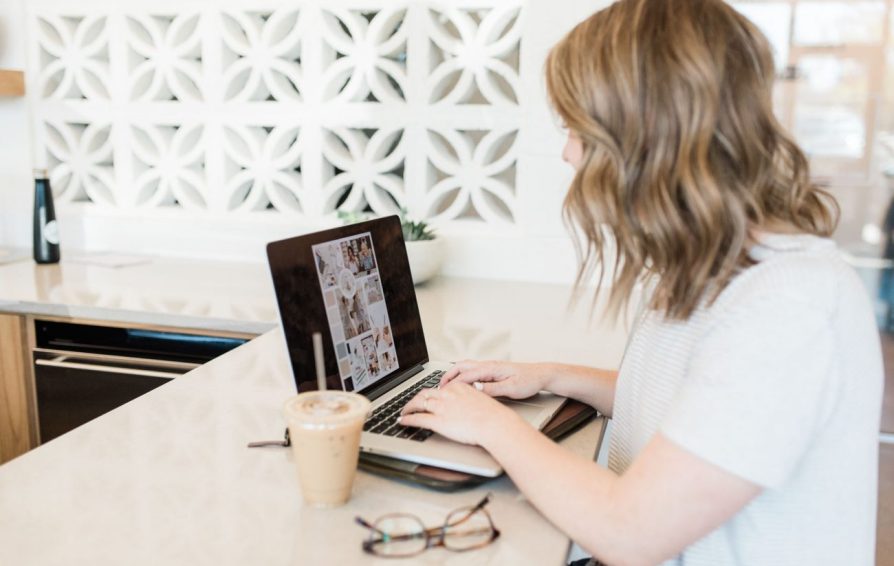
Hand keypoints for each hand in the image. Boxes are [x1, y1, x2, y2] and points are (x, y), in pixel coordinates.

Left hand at [398, 382, 520, 445]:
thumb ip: (470, 400)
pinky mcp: (438, 420)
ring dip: (408, 407)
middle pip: (425, 393)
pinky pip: (418, 418)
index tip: (427, 397)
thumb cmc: (493, 416)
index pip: (438, 388)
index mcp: (458, 387)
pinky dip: (407, 419)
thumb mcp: (481, 400)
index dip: (430, 393)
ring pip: (418, 403)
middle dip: (415, 398)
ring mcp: (442, 407)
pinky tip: (402, 421)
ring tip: (404, 412)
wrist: (495, 424)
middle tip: (410, 404)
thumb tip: (467, 405)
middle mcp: (448, 394)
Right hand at [439, 360, 547, 399]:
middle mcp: (488, 365)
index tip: (442, 392)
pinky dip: (462, 375)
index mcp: (491, 368)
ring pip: (466, 367)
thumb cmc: (529, 381)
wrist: (541, 375)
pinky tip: (461, 383)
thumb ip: (493, 389)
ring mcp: (490, 367)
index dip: (453, 384)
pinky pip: (473, 370)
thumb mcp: (511, 388)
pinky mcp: (493, 371)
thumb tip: (476, 390)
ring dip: (454, 374)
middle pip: (462, 366)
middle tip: (439, 387)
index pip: (466, 375)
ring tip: (446, 385)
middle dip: (448, 375)